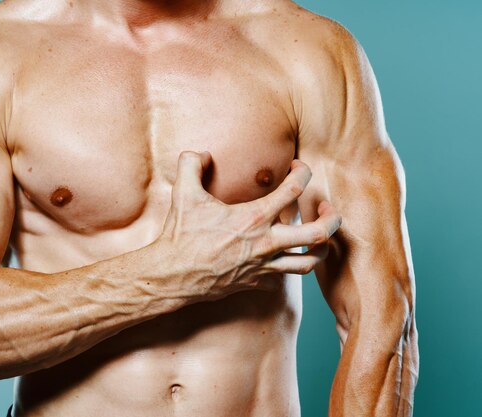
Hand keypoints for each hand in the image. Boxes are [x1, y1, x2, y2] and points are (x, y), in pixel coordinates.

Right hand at [159, 151, 341, 298]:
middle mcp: (266, 243)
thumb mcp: (183, 193)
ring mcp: (263, 265)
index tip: (298, 168)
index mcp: (254, 217)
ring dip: (320, 248)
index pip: (295, 190)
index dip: (303, 172)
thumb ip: (191, 163)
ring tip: (318, 236)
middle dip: (332, 217)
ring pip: (310, 262)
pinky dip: (290, 266)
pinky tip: (284, 255)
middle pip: (319, 233)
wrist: (173, 276)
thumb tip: (203, 154)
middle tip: (325, 207)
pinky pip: (285, 277)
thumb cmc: (180, 234)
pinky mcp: (256, 282)